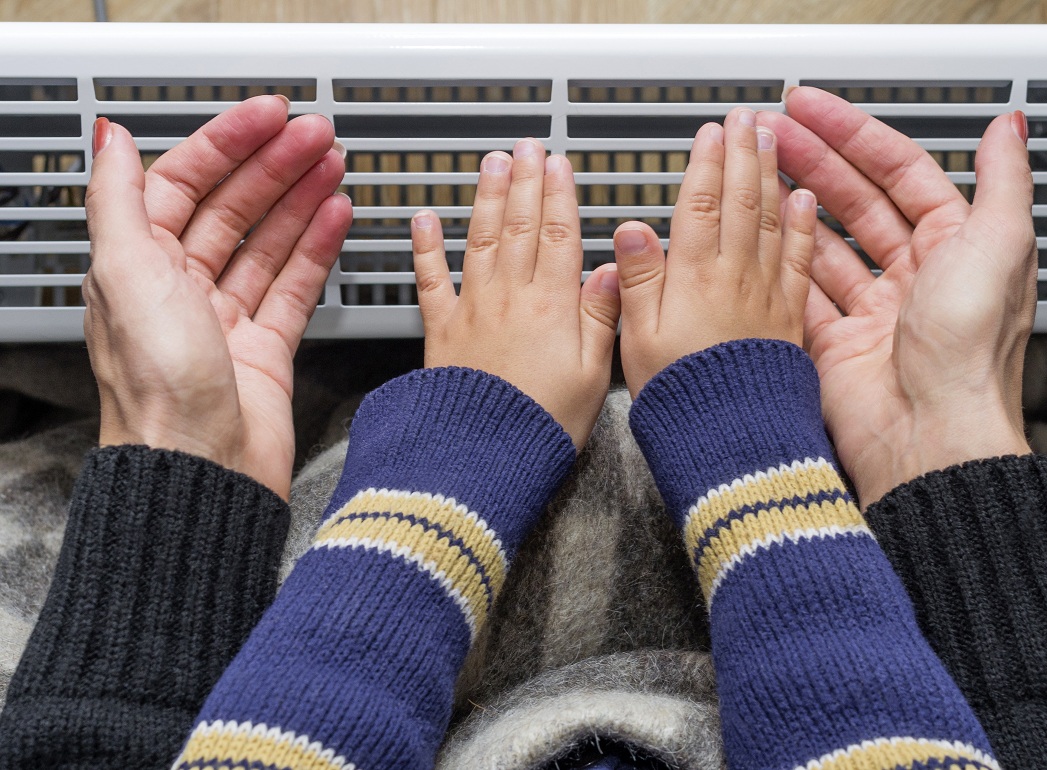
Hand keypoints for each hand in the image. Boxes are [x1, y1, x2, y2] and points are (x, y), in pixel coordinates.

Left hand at [83, 96, 351, 499]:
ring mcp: (226, 318)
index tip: (266, 117)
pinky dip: (318, 248)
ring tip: (333, 165)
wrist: (203, 468)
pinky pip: (297, 285)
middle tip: (315, 135)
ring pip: (269, 242)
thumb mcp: (124, 274)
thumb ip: (119, 200)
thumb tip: (110, 140)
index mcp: (138, 265)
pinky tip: (335, 218)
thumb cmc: (157, 388)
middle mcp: (180, 288)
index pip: (184, 182)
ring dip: (301, 198)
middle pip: (233, 207)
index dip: (226, 143)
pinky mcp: (267, 347)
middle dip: (275, 165)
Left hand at [412, 139, 620, 449]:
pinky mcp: (441, 332)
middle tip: (526, 148)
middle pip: (520, 226)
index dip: (560, 195)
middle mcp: (511, 299)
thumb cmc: (541, 425)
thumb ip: (601, 318)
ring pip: (480, 239)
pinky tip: (424, 220)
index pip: (560, 236)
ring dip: (486, 197)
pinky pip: (431, 280)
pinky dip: (426, 247)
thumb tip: (611, 271)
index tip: (559, 165)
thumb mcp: (593, 375)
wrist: (483, 455)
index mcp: (553, 307)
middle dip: (524, 182)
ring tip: (491, 164)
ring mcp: (473, 311)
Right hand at [614, 107, 816, 397]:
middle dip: (743, 154)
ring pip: (771, 221)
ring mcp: (768, 298)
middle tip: (746, 118)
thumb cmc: (683, 404)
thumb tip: (630, 231)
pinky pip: (798, 261)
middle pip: (740, 202)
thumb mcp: (638, 342)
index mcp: (694, 282)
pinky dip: (800, 227)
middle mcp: (736, 281)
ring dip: (772, 176)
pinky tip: (802, 203)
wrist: (735, 446)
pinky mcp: (791, 322)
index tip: (710, 133)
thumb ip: (638, 281)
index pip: (701, 205)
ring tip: (774, 141)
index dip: (706, 164)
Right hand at [758, 87, 1035, 506]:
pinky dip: (780, 264)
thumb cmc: (971, 352)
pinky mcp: (834, 346)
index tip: (814, 110)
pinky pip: (802, 294)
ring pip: (824, 243)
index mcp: (957, 248)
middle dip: (813, 161)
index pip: (900, 172)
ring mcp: (871, 312)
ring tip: (757, 173)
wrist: (929, 437)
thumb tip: (1009, 128)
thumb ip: (1004, 182)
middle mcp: (914, 278)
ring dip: (792, 205)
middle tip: (771, 132)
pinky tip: (760, 235)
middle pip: (855, 202)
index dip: (855, 135)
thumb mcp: (1002, 248)